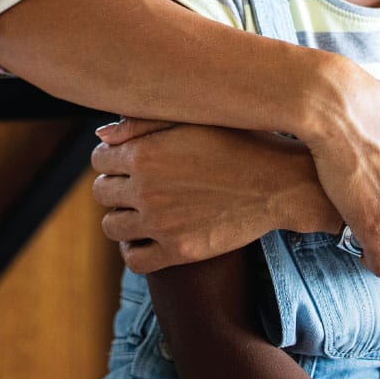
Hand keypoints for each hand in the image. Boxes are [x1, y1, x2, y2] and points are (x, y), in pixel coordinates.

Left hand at [91, 119, 336, 273]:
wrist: (280, 182)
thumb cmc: (241, 141)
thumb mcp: (195, 119)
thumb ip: (143, 122)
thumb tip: (101, 135)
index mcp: (145, 153)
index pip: (99, 158)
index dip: (113, 155)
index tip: (132, 157)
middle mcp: (146, 190)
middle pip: (101, 192)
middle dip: (115, 183)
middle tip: (140, 180)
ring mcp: (160, 224)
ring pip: (111, 226)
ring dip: (122, 215)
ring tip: (144, 207)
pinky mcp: (177, 252)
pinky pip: (133, 259)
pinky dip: (134, 248)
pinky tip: (149, 234)